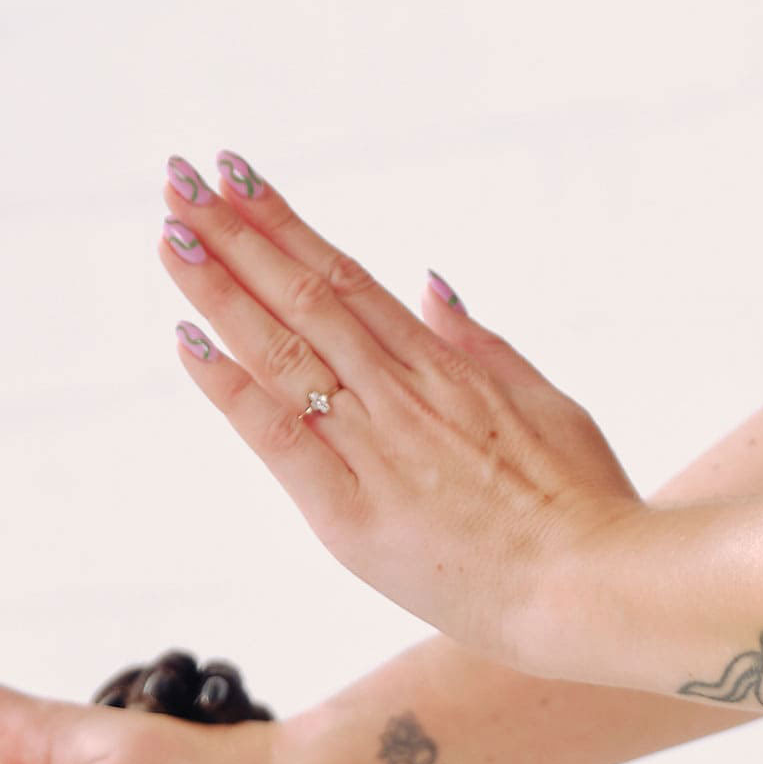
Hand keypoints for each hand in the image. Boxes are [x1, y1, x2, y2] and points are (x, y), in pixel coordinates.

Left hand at [157, 151, 644, 673]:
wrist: (590, 584)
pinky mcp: (352, 516)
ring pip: (285, 350)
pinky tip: (188, 340)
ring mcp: (376, 448)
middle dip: (238, 234)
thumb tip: (428, 286)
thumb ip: (479, 344)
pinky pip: (281, 437)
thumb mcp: (543, 401)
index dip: (288, 226)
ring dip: (222, 288)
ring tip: (172, 232)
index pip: (347, 278)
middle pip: (305, 296)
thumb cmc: (579, 505)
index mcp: (442, 366)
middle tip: (182, 179)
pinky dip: (232, 388)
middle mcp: (401, 393)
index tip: (241, 182)